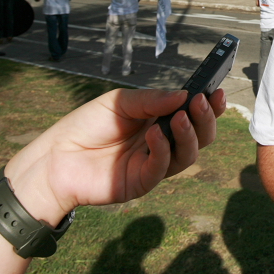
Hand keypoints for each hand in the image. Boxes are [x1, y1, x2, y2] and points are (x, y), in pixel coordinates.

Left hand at [3, 87, 226, 225]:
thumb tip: (184, 95)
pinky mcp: (142, 182)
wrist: (56, 157)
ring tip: (180, 117)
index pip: (193, 115)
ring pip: (188, 154)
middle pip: (200, 136)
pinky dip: (163, 150)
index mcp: (160, 121)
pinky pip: (162, 168)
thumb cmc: (87, 125)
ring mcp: (154, 164)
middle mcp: (163, 143)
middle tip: (203, 102)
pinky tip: (155, 135)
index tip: (217, 91)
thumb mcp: (120, 102)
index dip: (209, 106)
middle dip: (206, 119)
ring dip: (189, 134)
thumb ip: (152, 100)